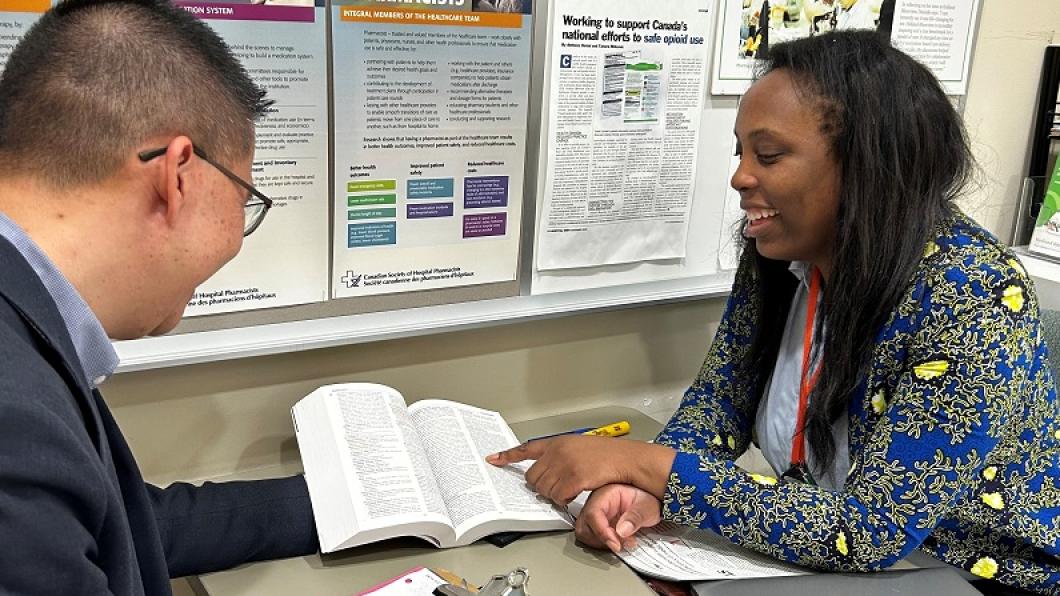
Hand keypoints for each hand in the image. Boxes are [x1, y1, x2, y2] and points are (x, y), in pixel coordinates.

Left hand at [485, 436, 674, 503]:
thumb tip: (546, 473)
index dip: (507, 456)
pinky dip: (563, 500)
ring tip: (570, 489)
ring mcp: (565, 463)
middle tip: (557, 488)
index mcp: (558, 442)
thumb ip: (560, 457)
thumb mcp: (579, 448)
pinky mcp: (574, 477)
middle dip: (542, 487)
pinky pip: (557, 496)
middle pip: (533, 478)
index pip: (526, 448)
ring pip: (543, 490)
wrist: (626, 459)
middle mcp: (558, 451)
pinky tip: (574, 494)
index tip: (492, 459)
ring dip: (554, 495)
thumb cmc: (607, 455)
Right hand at [575, 484, 661, 552]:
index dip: (602, 532)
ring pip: (584, 533)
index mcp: (606, 493)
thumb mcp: (647, 506)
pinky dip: (602, 544)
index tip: (615, 545)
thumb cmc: (648, 498)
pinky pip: (590, 537)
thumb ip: (635, 517)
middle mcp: (596, 502)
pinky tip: (618, 542)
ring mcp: (594, 513)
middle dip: (600, 539)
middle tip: (619, 545)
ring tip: (621, 543)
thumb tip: (621, 531)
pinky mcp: (596, 524)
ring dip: (601, 543)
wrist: (651, 501)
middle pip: (583, 525)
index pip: (593, 513)